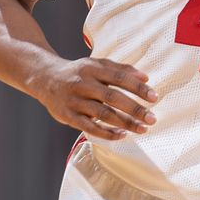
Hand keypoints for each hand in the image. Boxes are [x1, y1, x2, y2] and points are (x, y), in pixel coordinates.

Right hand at [30, 57, 157, 140]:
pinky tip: (122, 135)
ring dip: (124, 123)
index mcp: (92, 68)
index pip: (119, 77)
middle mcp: (83, 84)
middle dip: (134, 109)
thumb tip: (145, 77)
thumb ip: (120, 69)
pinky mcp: (68, 116)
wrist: (44, 78)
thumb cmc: (78, 72)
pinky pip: (89, 127)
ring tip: (142, 129)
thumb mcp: (96, 64)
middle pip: (112, 97)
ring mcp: (75, 101)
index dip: (138, 87)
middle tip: (152, 118)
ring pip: (102, 114)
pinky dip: (106, 132)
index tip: (154, 97)